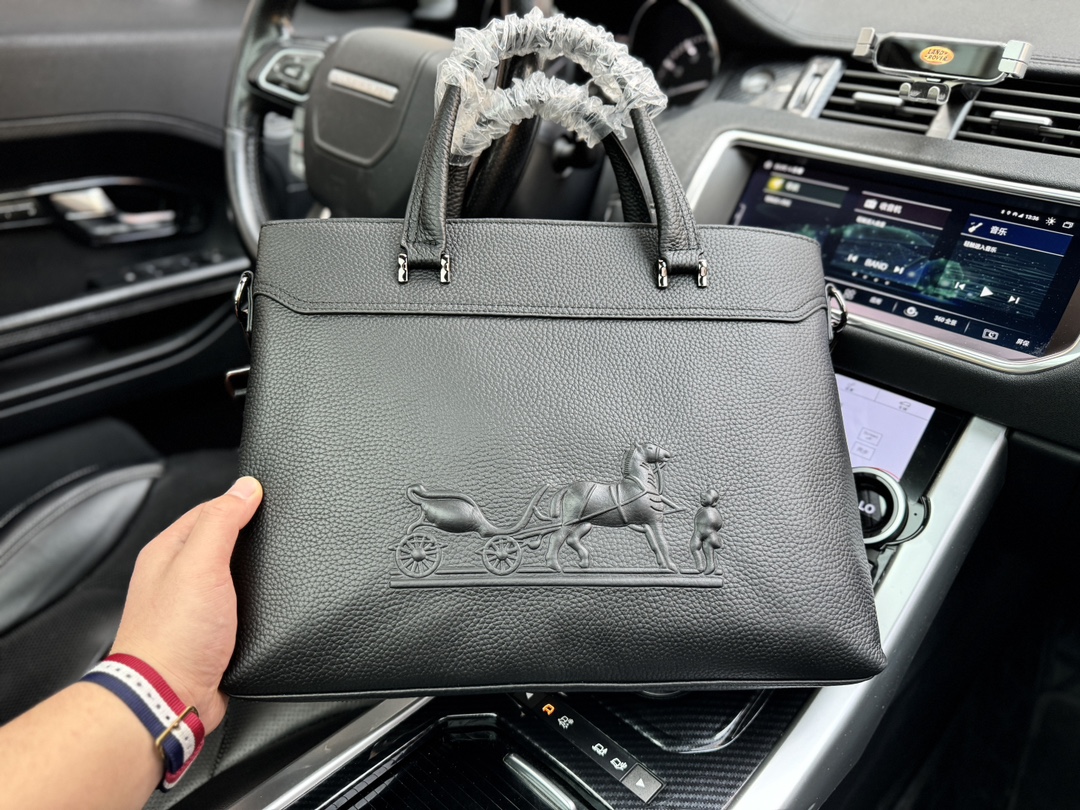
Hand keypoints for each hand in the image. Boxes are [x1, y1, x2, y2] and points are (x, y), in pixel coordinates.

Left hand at [111, 477, 262, 732]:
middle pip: (224, 542)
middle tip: (281, 535)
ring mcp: (194, 607)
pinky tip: (272, 606)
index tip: (271, 500)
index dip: (242, 503)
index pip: (211, 510)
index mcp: (169, 551)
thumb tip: (245, 488)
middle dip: (252, 539)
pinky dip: (258, 606)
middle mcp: (178, 577)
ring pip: (234, 577)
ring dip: (257, 575)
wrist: (168, 699)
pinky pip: (241, 608)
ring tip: (279, 571)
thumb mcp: (200, 564)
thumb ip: (222, 521)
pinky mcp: (212, 635)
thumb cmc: (174, 636)